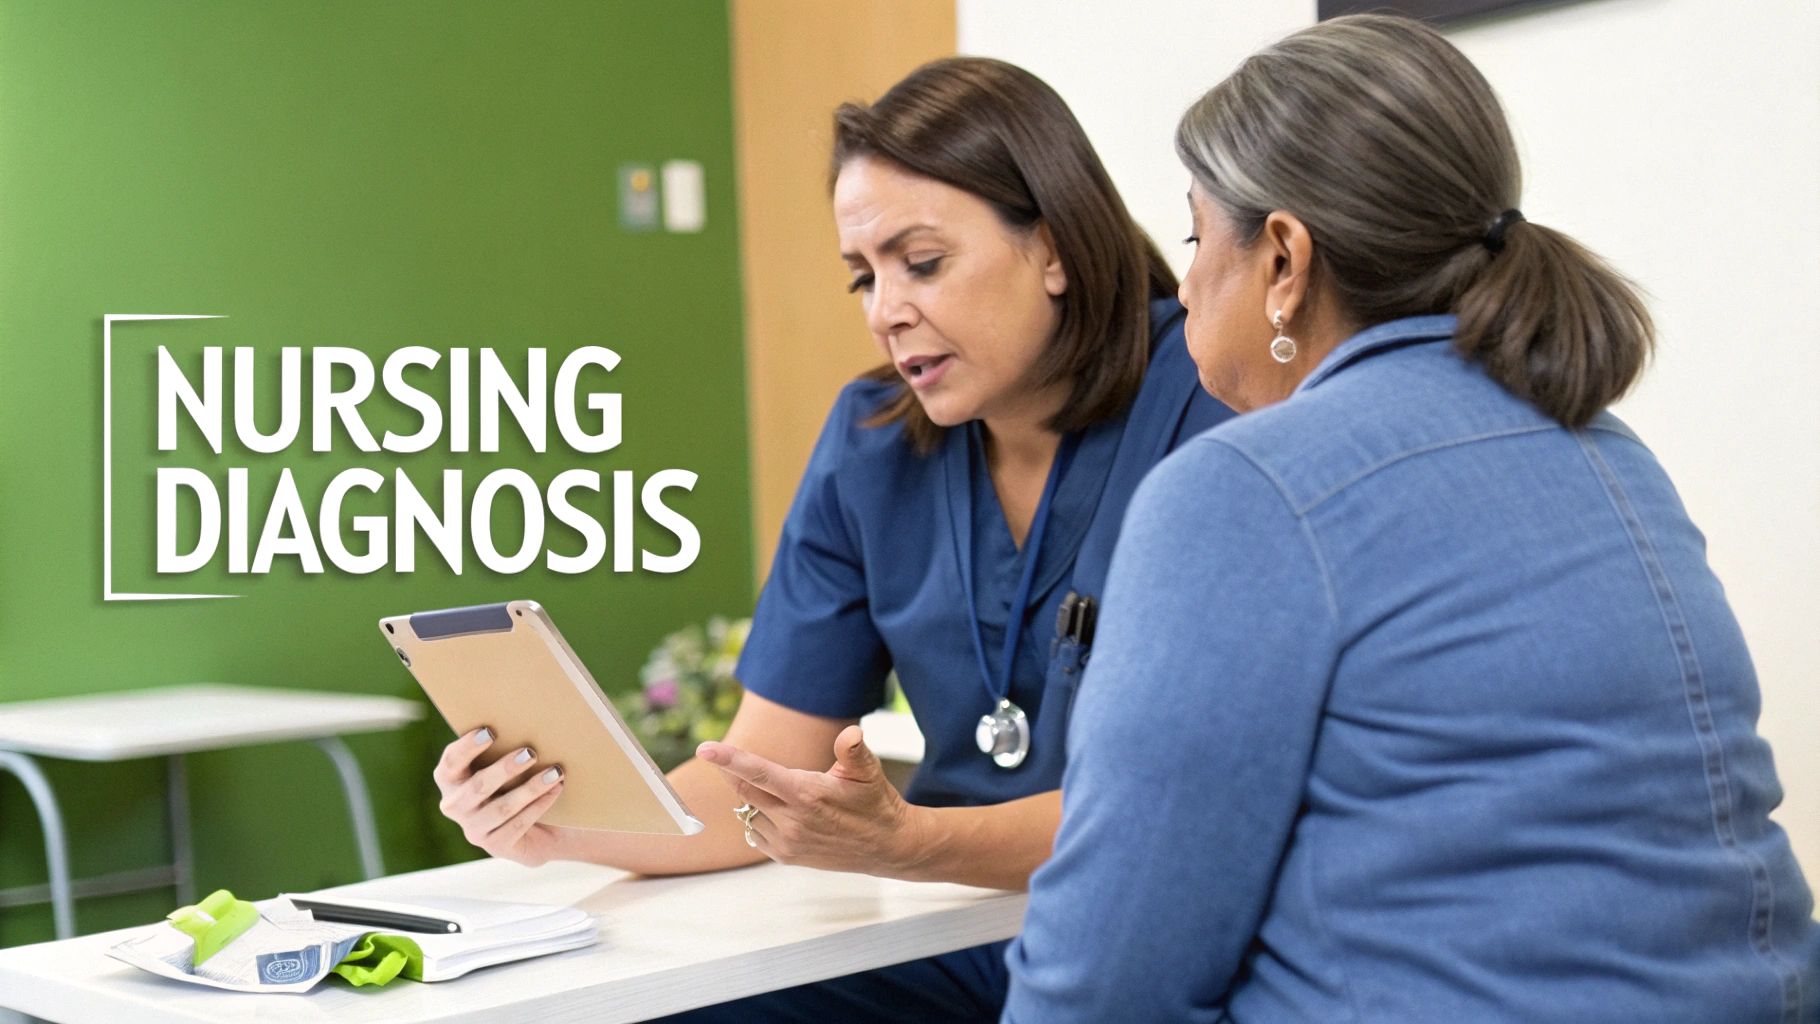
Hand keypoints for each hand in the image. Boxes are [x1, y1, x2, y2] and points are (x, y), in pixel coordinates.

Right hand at [432, 727, 566, 867]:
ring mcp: (473, 830)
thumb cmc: (518, 781)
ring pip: (502, 808)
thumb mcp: (506, 764)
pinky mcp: (495, 846)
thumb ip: (503, 747)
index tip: (491, 731)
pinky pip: (518, 825)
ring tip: (555, 772)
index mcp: (450, 779)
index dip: (468, 747)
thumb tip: (527, 716)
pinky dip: (539, 806)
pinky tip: (555, 790)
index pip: (451, 762)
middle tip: (531, 753)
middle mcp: (455, 805)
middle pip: (477, 787)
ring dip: (530, 788)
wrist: (542, 826)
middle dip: (505, 769)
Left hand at [697, 725, 924, 874]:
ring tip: (778, 790)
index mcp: (807, 794)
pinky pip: (756, 831)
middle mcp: (792, 820)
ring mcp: (787, 841)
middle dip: (730, 771)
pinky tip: (780, 811)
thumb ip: (853, 751)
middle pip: (744, 789)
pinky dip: (759, 817)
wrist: (887, 847)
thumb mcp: (869, 772)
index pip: (759, 772)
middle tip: (722, 757)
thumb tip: (851, 733)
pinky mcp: (785, 856)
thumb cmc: (876, 803)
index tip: (704, 748)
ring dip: (751, 796)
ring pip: (749, 811)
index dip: (729, 758)